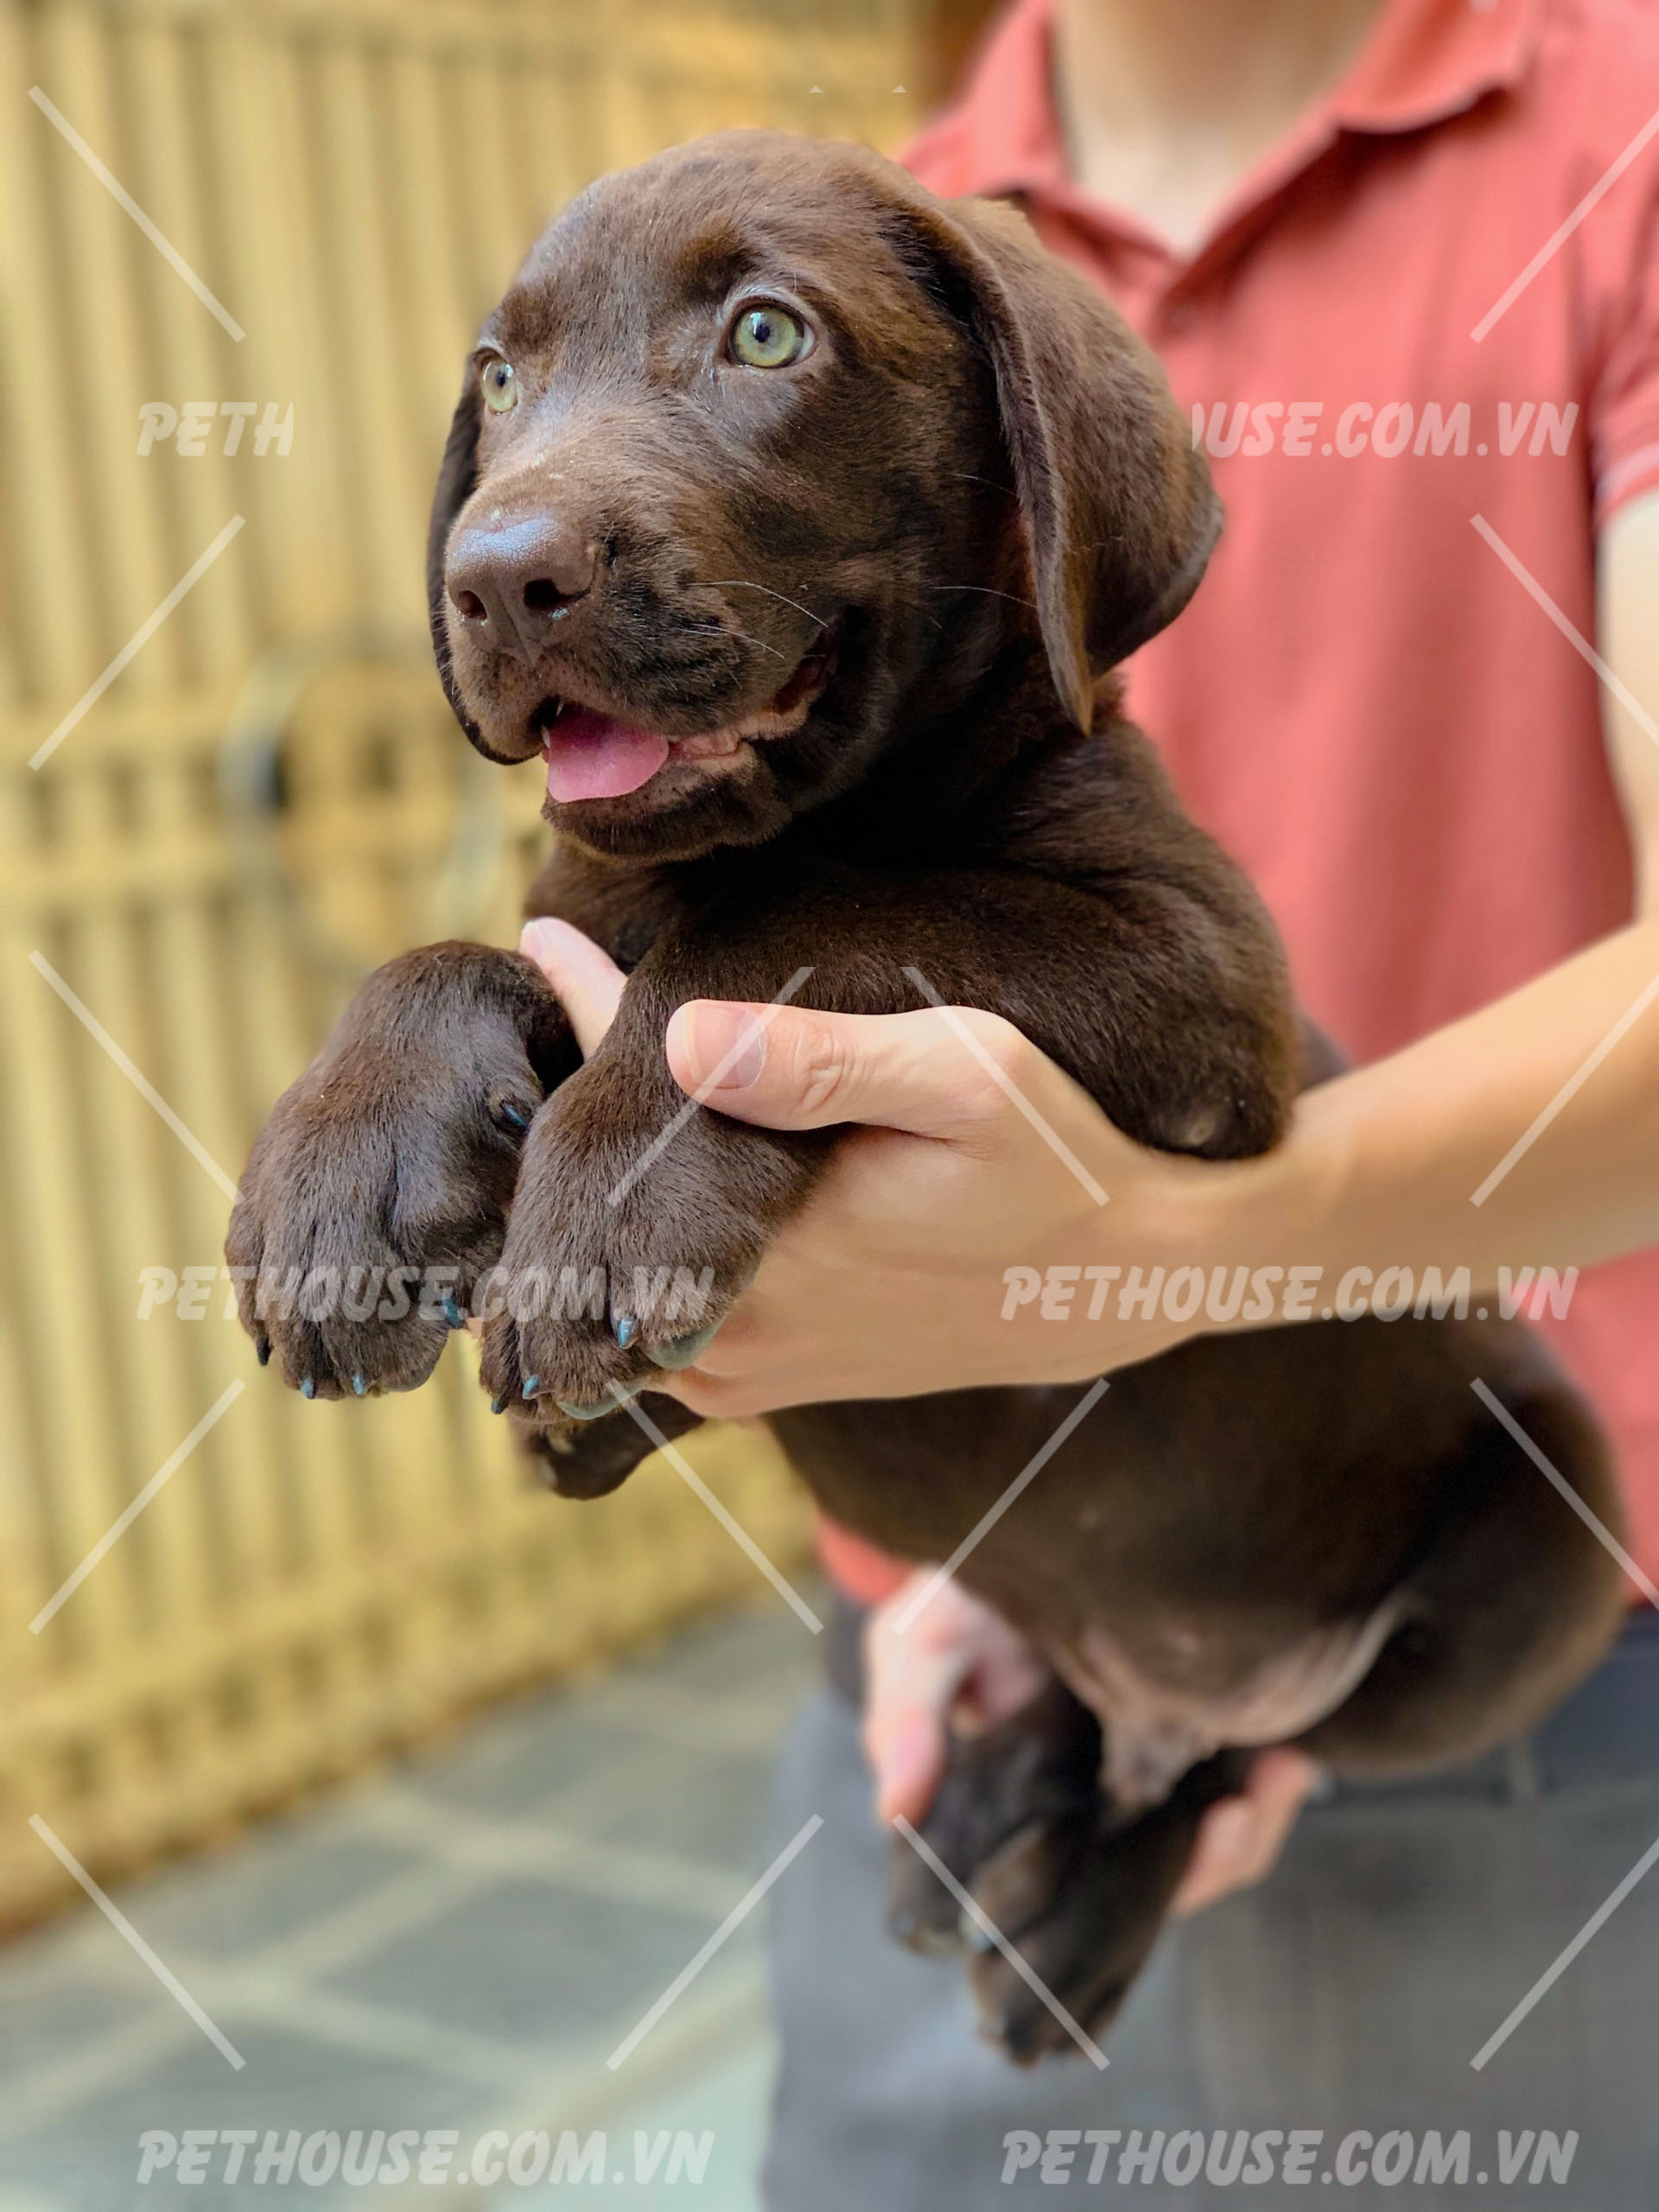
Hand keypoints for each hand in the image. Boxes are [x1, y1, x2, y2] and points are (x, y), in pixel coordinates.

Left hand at [517, 918, 1221, 1416]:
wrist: (1125, 1284)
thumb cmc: (1055, 1164)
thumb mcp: (970, 1078)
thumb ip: (825, 1059)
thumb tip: (680, 1032)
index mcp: (771, 1245)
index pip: (612, 1144)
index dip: (577, 1031)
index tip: (552, 940)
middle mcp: (738, 1325)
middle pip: (586, 1223)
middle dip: (572, 1122)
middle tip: (575, 1005)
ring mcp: (746, 1368)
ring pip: (605, 1283)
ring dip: (593, 1199)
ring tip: (604, 1086)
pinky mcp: (769, 1385)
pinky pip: (649, 1331)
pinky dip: (627, 1260)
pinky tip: (660, 1181)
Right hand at [863, 1571, 1317, 1916]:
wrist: (1026, 1519)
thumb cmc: (961, 1598)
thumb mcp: (919, 1645)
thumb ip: (906, 1721)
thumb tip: (896, 1813)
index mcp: (1029, 1799)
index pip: (1067, 1885)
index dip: (1108, 1905)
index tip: (1149, 1875)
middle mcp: (1096, 1796)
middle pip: (1153, 1872)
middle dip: (1202, 1864)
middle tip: (1231, 1827)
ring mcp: (1157, 1764)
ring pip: (1211, 1842)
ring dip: (1251, 1833)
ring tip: (1271, 1786)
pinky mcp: (1213, 1726)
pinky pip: (1253, 1788)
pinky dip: (1278, 1786)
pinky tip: (1291, 1763)